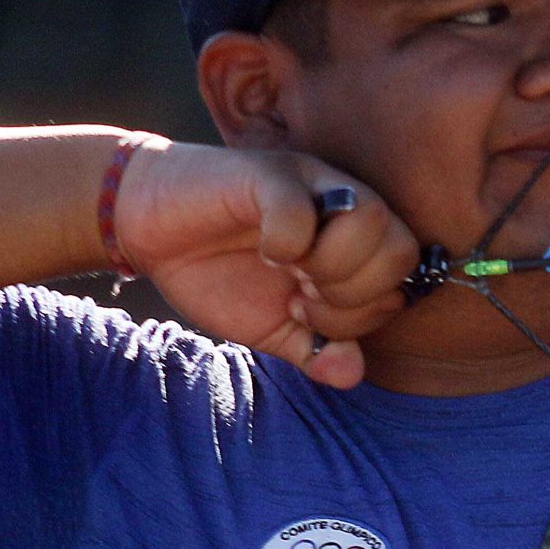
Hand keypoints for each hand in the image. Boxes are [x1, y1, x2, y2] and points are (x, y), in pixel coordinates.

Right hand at [109, 141, 420, 386]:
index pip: (401, 284)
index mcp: (355, 244)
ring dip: (331, 265)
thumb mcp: (270, 325)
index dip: (359, 316)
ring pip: (372, 220)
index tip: (305, 313)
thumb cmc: (217, 272)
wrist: (148, 228)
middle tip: (300, 298)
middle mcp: (346, 207)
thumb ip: (314, 349)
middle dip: (352, 295)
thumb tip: (352, 375)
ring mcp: (314, 183)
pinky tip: (263, 250)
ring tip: (288, 273)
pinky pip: (303, 209)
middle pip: (401, 252)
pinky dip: (285, 242)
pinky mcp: (271, 172)